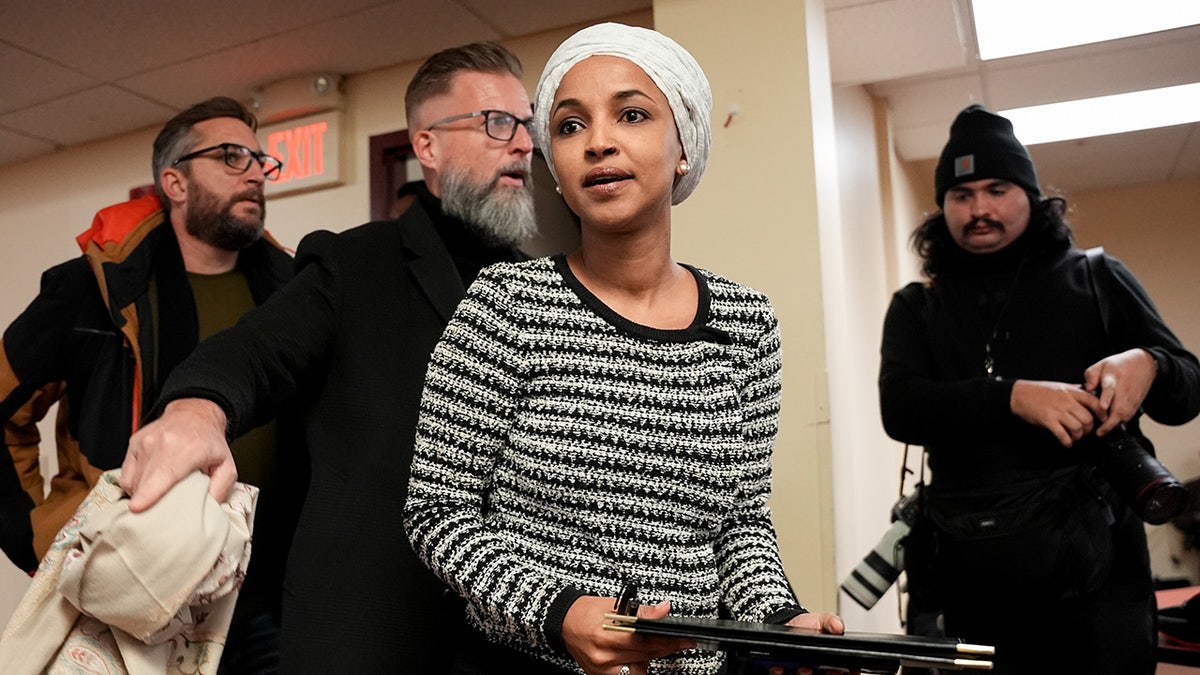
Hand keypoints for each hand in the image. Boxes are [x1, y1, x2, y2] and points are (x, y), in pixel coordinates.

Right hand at [119, 399, 235, 511]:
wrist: (194, 415)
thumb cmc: (209, 443)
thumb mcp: (226, 466)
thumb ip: (220, 489)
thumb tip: (208, 509)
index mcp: (189, 449)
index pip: (165, 473)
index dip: (149, 493)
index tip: (137, 507)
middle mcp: (163, 443)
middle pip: (144, 482)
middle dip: (146, 502)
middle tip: (158, 514)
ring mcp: (145, 443)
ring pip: (132, 481)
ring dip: (141, 494)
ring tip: (157, 494)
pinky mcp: (134, 444)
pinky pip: (125, 474)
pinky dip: (134, 484)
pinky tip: (148, 484)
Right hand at [562, 595, 694, 674]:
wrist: (563, 622)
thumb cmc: (586, 611)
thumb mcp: (615, 605)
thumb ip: (642, 611)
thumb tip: (664, 610)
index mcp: (607, 635)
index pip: (647, 641)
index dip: (670, 641)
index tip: (686, 640)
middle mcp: (604, 656)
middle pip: (646, 656)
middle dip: (666, 648)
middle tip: (681, 642)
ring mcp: (601, 669)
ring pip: (639, 667)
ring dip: (651, 657)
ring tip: (656, 646)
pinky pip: (625, 674)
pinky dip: (635, 665)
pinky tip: (638, 656)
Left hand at [770, 613, 851, 674]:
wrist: (787, 623)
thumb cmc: (808, 625)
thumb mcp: (822, 620)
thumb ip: (831, 622)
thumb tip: (838, 627)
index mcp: (830, 662)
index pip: (843, 672)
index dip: (848, 673)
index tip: (847, 671)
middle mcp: (817, 671)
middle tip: (830, 671)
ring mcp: (800, 672)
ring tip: (805, 669)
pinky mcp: (783, 671)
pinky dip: (781, 673)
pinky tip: (780, 667)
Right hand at [1010, 380, 1104, 446]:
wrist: (1019, 394)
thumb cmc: (1038, 391)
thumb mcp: (1060, 386)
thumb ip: (1074, 391)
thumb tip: (1088, 396)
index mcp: (1071, 392)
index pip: (1094, 402)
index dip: (1101, 413)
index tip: (1103, 419)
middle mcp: (1066, 401)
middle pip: (1087, 418)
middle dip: (1088, 429)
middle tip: (1085, 431)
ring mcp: (1057, 411)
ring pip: (1077, 428)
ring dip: (1078, 436)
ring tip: (1074, 437)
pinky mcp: (1048, 420)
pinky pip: (1063, 434)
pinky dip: (1067, 442)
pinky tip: (1066, 443)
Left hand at [1083, 348, 1155, 435]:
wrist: (1144, 364)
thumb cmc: (1119, 365)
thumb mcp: (1102, 364)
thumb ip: (1091, 375)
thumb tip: (1087, 388)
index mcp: (1113, 378)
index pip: (1110, 389)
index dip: (1106, 398)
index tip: (1102, 407)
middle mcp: (1124, 390)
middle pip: (1120, 409)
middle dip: (1110, 422)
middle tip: (1099, 432)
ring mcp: (1132, 398)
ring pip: (1126, 415)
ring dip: (1115, 424)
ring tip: (1103, 431)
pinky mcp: (1137, 403)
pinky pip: (1129, 416)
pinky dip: (1121, 421)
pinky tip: (1111, 424)